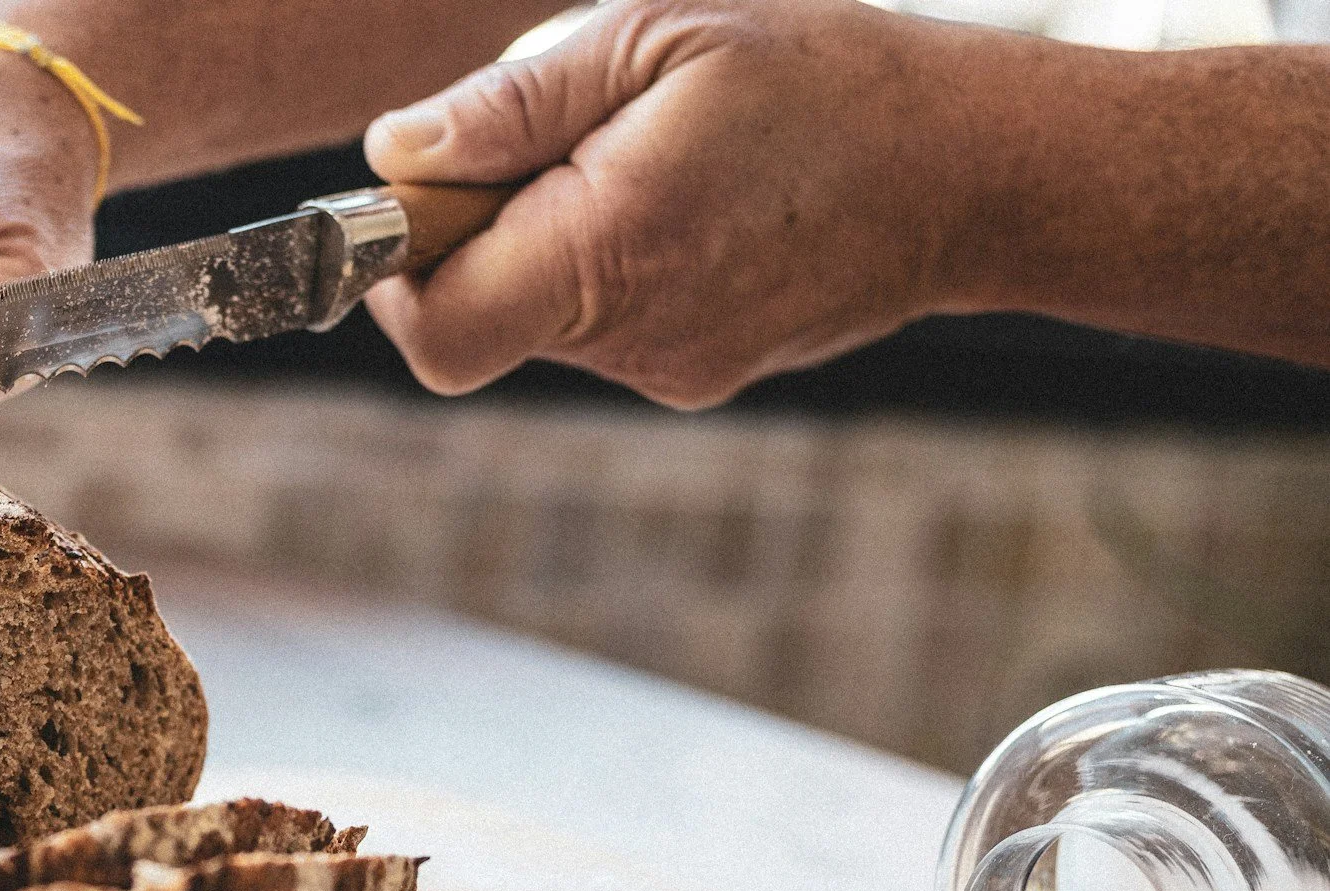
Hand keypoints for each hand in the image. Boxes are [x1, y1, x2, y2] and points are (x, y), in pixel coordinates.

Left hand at [360, 0, 989, 408]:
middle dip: (476, 234)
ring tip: (639, 159)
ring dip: (546, 240)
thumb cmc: (822, 80)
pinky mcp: (694, 375)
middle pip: (476, 318)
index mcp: (609, 252)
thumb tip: (394, 152)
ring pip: (537, 317)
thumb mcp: (655, 40)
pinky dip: (604, 264)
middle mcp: (632, 339)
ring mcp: (666, 370)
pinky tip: (680, 200)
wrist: (971, 169)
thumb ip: (512, 104)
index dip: (395, 272)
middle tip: (555, 141)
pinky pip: (600, 325)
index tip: (414, 201)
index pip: (437, 330)